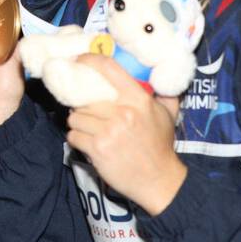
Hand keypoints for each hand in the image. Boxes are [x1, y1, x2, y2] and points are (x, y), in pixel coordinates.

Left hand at [65, 54, 186, 215]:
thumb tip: (155, 75)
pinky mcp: (97, 149)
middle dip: (83, 107)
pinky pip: (73, 136)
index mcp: (138, 99)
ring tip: (90, 131)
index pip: (108, 68)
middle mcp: (123, 112)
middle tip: (89, 114)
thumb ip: (161, 93)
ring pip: (75, 117)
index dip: (88, 60)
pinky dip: (77, 140)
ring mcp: (108, 131)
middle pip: (84, 98)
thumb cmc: (160, 147)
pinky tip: (89, 144)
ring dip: (79, 124)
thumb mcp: (167, 115)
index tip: (78, 60)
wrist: (159, 180)